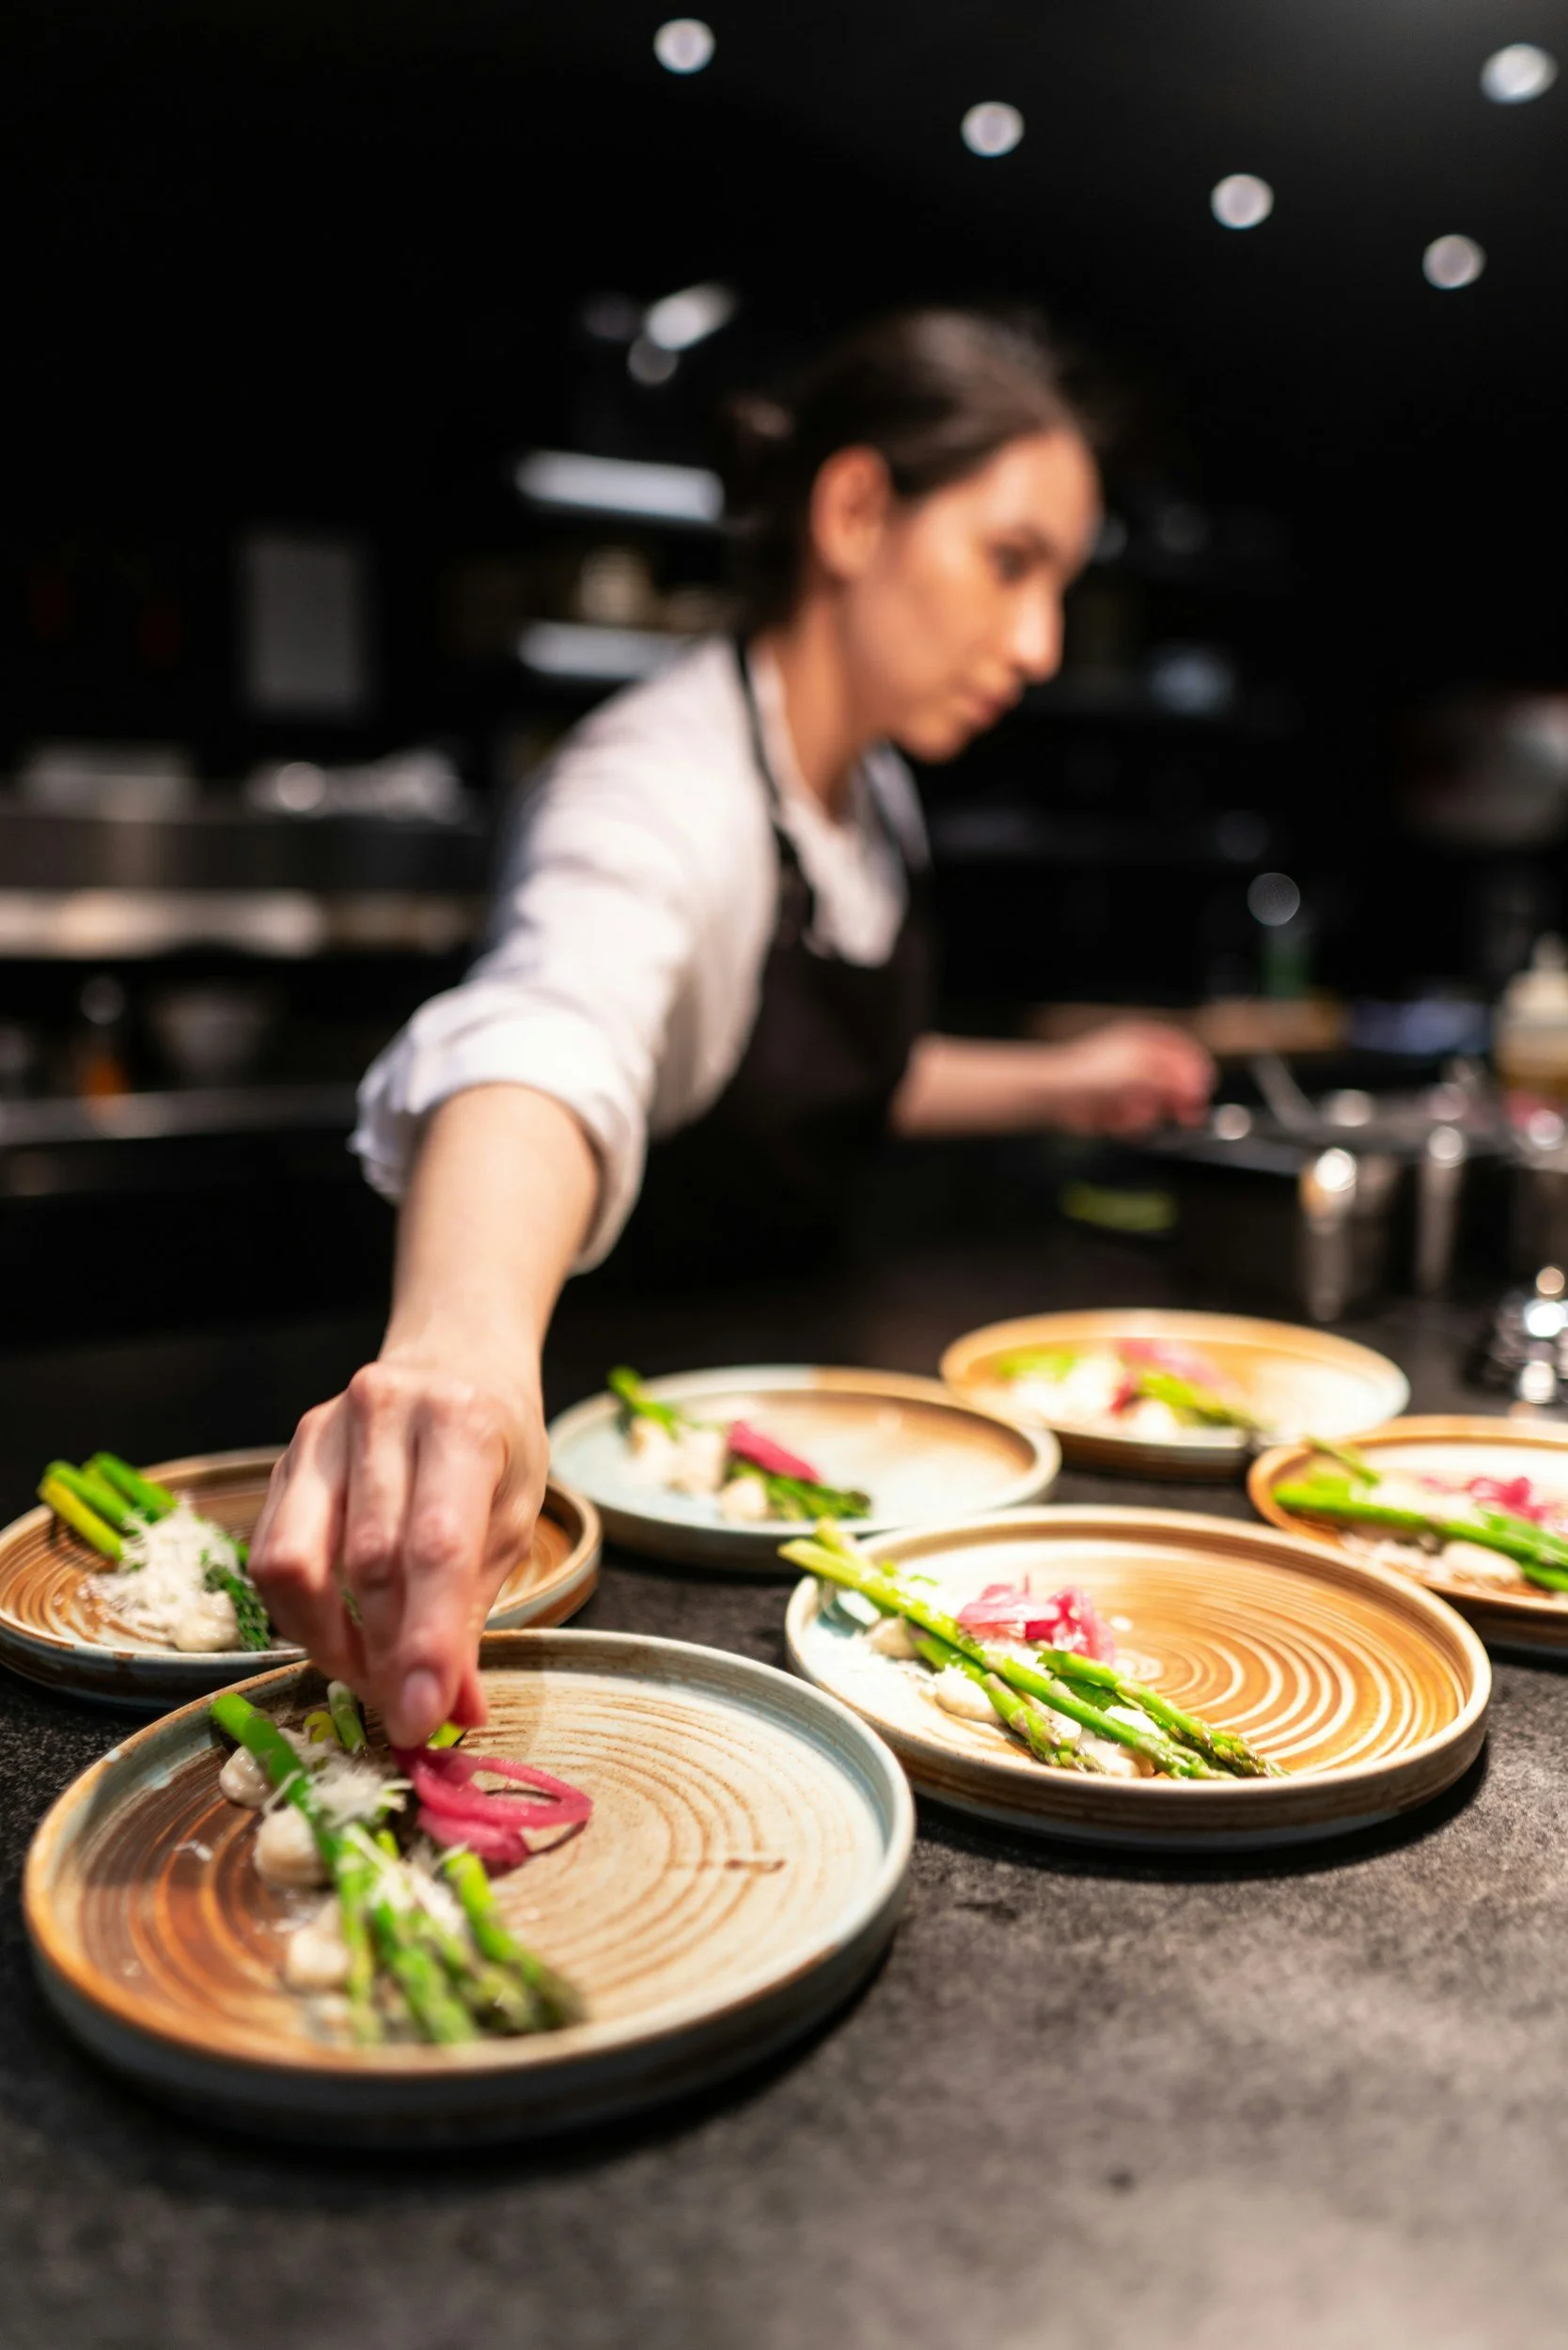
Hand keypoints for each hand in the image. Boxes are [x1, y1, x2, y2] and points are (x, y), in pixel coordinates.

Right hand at [248, 1352, 547, 1746]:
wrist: (453, 1357)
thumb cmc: (496, 1444)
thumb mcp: (514, 1516)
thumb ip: (476, 1612)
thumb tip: (453, 1713)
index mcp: (461, 1420)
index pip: (437, 1546)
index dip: (427, 1643)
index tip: (424, 1718)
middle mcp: (383, 1412)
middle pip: (368, 1562)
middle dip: (385, 1657)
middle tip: (409, 1713)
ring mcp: (321, 1430)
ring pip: (296, 1563)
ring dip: (331, 1642)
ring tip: (373, 1675)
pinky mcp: (284, 1456)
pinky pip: (271, 1555)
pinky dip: (302, 1615)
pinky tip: (342, 1632)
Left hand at [1046, 1019, 1213, 1135]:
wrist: (1052, 1098)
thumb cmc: (1088, 1075)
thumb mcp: (1137, 1071)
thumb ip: (1171, 1077)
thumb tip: (1197, 1084)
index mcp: (1143, 1041)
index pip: (1183, 1051)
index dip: (1197, 1071)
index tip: (1203, 1091)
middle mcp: (1138, 1062)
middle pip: (1175, 1082)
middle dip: (1178, 1101)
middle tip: (1187, 1118)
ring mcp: (1127, 1086)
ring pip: (1156, 1107)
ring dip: (1144, 1114)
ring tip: (1125, 1112)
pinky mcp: (1117, 1108)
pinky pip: (1136, 1121)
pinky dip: (1127, 1124)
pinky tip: (1111, 1119)